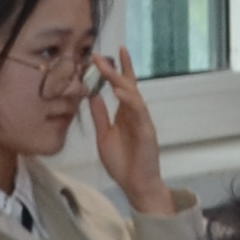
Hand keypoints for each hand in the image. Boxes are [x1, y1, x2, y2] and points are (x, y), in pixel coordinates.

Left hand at [87, 47, 182, 212]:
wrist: (135, 184)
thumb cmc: (122, 163)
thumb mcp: (104, 136)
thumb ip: (100, 116)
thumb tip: (92, 95)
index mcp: (124, 114)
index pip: (121, 87)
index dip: (114, 70)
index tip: (102, 55)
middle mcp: (134, 113)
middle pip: (126, 85)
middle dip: (114, 69)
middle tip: (100, 55)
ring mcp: (142, 121)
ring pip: (133, 95)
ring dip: (121, 80)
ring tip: (109, 68)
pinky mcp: (147, 131)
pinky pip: (138, 112)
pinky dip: (130, 100)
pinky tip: (120, 91)